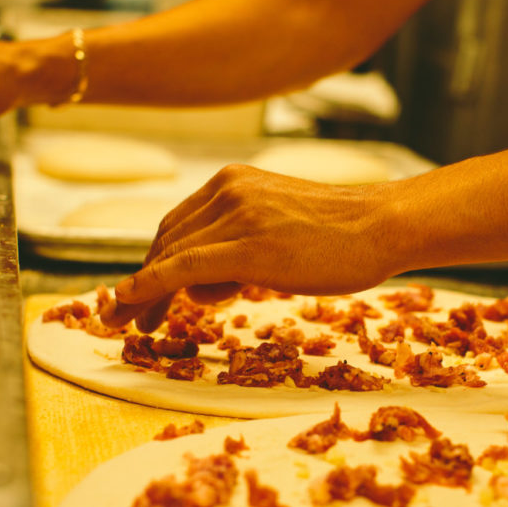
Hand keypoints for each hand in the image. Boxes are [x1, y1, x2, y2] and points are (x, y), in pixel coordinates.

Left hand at [102, 164, 401, 331]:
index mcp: (234, 180)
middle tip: (123, 317)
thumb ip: (238, 249)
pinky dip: (147, 288)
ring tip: (133, 326)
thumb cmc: (343, 236)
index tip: (137, 293)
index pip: (178, 225)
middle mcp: (227, 189)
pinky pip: (182, 268)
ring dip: (142, 294)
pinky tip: (129, 305)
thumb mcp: (280, 231)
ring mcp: (236, 215)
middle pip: (167, 241)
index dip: (153, 262)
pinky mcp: (247, 245)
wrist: (383, 225)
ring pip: (169, 257)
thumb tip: (200, 285)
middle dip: (142, 282)